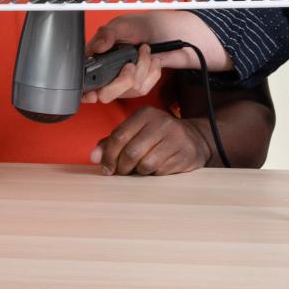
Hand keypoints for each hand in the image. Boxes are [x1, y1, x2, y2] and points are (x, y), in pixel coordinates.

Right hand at [82, 12, 229, 103]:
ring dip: (142, 71)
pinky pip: (143, 89)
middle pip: (106, 92)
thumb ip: (108, 33)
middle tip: (130, 66)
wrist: (180, 33)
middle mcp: (112, 68)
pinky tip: (155, 63)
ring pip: (127, 91)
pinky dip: (152, 75)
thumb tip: (95, 48)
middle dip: (122, 80)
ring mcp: (127, 77)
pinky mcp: (143, 82)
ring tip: (147, 55)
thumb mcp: (126, 23)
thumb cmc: (152, 23)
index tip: (92, 93)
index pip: (88, 76)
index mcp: (102, 53)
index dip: (88, 87)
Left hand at [91, 107, 211, 175]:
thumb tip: (94, 157)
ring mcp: (175, 138)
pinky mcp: (184, 155)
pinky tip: (157, 168)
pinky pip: (160, 172)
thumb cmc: (158, 137)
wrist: (194, 139)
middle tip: (122, 171)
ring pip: (145, 164)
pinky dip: (153, 175)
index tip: (107, 168)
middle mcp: (161, 122)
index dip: (108, 156)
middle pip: (130, 152)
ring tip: (140, 169)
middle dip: (122, 167)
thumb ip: (112, 142)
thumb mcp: (136, 132)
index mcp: (145, 113)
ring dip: (138, 172)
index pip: (118, 136)